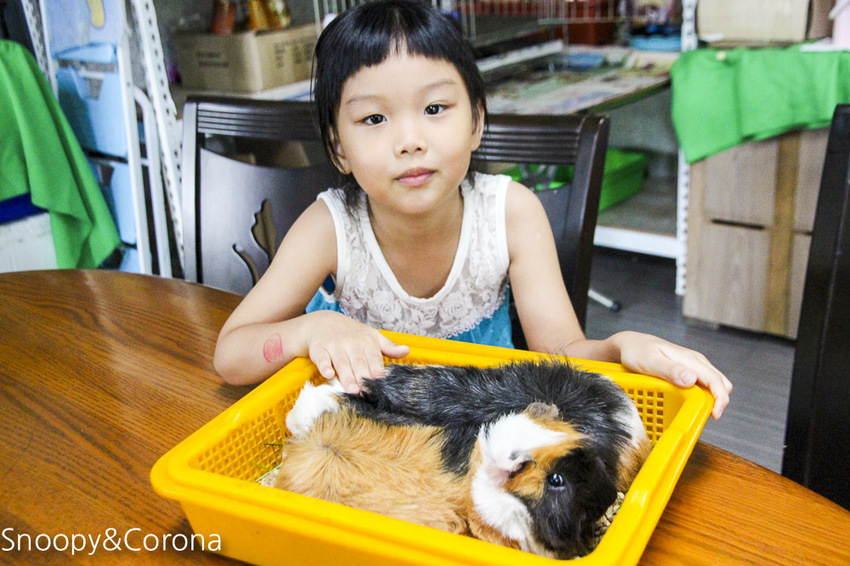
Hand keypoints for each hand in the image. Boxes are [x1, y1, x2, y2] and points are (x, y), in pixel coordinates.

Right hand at [304, 311, 409, 393]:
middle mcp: (352, 343)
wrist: (323, 322)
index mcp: (368, 342)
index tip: (381, 388)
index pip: (375, 360)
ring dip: (347, 376)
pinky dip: (324, 366)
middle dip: (363, 378)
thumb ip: (389, 347)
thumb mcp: (372, 336)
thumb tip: (407, 351)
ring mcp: (335, 345)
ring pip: (342, 363)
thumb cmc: (351, 334)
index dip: (377, 374)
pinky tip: (328, 374)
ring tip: (352, 390)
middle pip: (359, 363)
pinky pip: (321, 358)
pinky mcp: (319, 348)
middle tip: (367, 393)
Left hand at [612, 331, 732, 419]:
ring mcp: (693, 366)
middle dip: (720, 400)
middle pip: (720, 383)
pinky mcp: (688, 371)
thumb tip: (691, 379)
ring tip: (698, 411)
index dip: (720, 399)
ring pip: (714, 384)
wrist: (631, 344)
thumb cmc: (637, 351)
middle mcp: (696, 362)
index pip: (715, 379)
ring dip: (712, 398)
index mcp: (690, 359)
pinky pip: (703, 384)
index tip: (715, 415)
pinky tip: (691, 403)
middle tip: (706, 416)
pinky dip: (703, 395)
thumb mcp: (650, 361)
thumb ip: (670, 370)